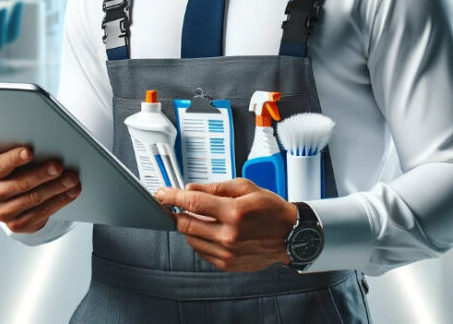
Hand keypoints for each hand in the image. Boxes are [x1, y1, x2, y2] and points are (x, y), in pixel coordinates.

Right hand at [0, 144, 80, 233]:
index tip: (29, 152)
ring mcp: (2, 213)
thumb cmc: (15, 172)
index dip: (14, 159)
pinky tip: (71, 192)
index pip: (0, 166)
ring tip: (72, 179)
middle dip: (42, 174)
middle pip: (20, 184)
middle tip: (58, 166)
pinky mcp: (17, 225)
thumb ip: (22, 155)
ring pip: (33, 199)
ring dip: (56, 188)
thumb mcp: (12, 162)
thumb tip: (47, 146)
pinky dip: (60, 200)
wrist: (12, 200)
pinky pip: (42, 212)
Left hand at [154, 178, 297, 271]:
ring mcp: (228, 253)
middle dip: (175, 213)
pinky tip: (208, 229)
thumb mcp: (246, 187)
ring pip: (191, 239)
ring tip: (197, 216)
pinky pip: (201, 251)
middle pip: (186, 224)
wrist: (291, 235)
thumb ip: (214, 188)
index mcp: (234, 212)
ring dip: (187, 226)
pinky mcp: (227, 264)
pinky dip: (198, 239)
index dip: (172, 197)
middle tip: (172, 205)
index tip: (161, 194)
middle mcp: (229, 235)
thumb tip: (190, 189)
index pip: (192, 203)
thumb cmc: (271, 209)